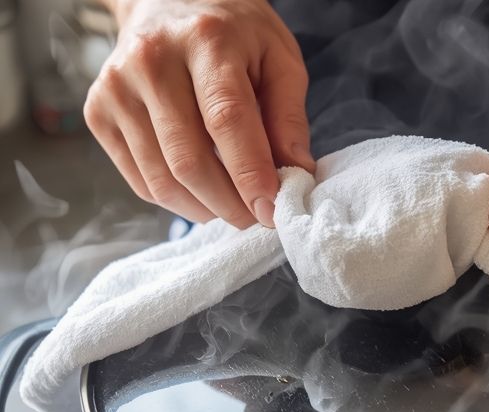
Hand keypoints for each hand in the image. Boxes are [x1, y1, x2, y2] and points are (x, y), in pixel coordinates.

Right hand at [85, 0, 313, 227]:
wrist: (167, 2)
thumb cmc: (233, 35)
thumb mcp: (278, 58)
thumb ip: (289, 116)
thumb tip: (297, 173)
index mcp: (206, 41)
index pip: (227, 120)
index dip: (251, 174)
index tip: (272, 211)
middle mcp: (152, 60)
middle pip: (189, 159)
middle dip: (228, 204)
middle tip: (255, 218)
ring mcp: (117, 87)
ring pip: (162, 179)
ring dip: (204, 209)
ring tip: (231, 208)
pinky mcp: (98, 112)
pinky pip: (140, 181)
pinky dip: (176, 200)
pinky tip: (200, 193)